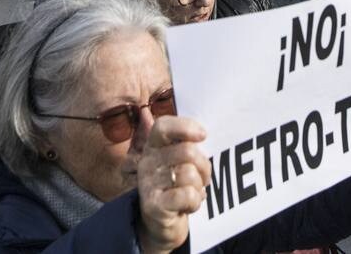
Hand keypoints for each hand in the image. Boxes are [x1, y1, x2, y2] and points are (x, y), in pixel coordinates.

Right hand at [135, 116, 211, 253]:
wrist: (161, 226)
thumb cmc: (176, 188)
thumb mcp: (180, 163)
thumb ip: (187, 146)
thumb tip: (201, 133)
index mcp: (153, 147)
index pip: (163, 126)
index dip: (185, 126)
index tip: (203, 135)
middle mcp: (146, 162)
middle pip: (187, 152)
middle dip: (204, 167)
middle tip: (203, 178)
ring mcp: (148, 184)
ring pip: (190, 174)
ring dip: (199, 187)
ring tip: (194, 193)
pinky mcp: (153, 205)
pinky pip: (187, 195)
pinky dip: (195, 202)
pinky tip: (189, 206)